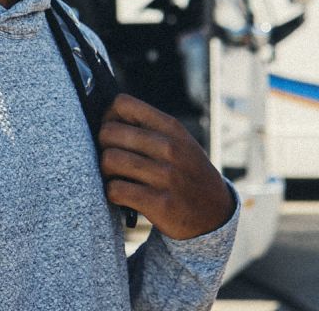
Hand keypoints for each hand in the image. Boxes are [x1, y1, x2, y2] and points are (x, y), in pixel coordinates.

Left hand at [97, 94, 234, 239]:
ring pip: (109, 160)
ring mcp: (166, 176)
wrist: (215, 214)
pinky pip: (115, 190)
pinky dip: (112, 193)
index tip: (113, 132)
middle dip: (103, 146)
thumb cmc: (186, 173)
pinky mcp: (160, 204)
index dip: (108, 117)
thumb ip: (149, 127)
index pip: (123, 104)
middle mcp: (170, 148)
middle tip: (111, 158)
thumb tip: (105, 117)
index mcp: (172, 128)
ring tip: (115, 176)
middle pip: (109, 132)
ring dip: (105, 170)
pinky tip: (122, 194)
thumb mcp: (179, 142)